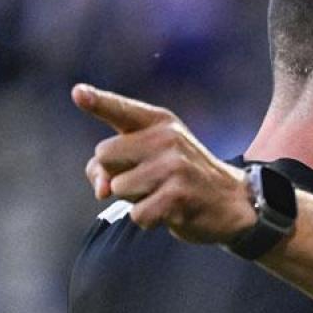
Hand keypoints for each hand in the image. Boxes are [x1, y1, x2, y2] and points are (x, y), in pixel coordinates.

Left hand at [72, 84, 255, 243]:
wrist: (234, 202)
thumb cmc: (182, 178)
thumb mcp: (151, 159)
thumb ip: (113, 164)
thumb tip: (100, 190)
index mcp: (160, 123)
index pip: (120, 110)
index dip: (97, 101)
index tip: (78, 93)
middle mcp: (167, 139)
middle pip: (104, 156)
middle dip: (117, 174)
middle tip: (149, 180)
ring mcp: (174, 167)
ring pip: (118, 188)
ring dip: (135, 199)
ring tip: (163, 194)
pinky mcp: (178, 196)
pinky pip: (137, 214)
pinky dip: (149, 219)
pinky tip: (171, 211)